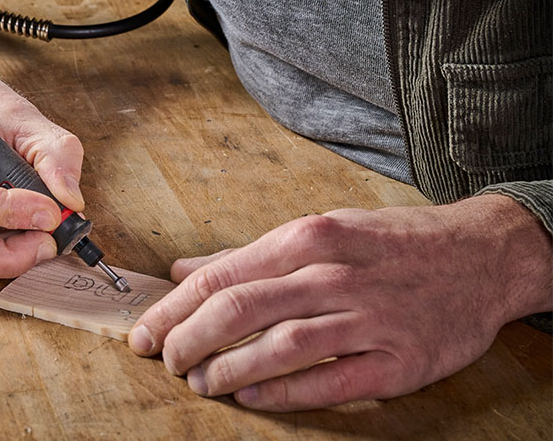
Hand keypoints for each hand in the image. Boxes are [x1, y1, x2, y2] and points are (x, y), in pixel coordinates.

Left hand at [129, 195, 552, 410]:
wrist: (483, 255)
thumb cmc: (391, 243)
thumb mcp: (320, 231)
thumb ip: (247, 255)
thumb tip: (183, 271)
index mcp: (307, 237)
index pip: (220, 276)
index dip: (174, 310)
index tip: (145, 332)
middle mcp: (332, 273)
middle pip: (237, 310)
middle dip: (187, 340)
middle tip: (164, 361)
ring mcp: (368, 318)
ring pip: (277, 347)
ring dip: (226, 370)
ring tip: (200, 382)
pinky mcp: (398, 360)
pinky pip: (328, 381)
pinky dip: (281, 392)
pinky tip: (251, 396)